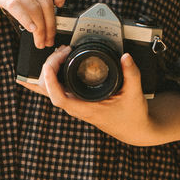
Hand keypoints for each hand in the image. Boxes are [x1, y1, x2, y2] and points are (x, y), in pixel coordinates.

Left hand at [19, 45, 179, 145]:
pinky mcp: (76, 100)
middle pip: (48, 91)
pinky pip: (55, 90)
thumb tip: (125, 56)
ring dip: (48, 71)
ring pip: (49, 90)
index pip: (59, 99)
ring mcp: (74, 104)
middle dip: (49, 68)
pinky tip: (44, 68)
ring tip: (60, 53)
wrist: (133, 129)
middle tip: (64, 51)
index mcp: (87, 109)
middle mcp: (76, 107)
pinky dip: (48, 78)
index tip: (51, 65)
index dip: (50, 82)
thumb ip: (131, 73)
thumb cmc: (132, 114)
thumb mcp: (134, 93)